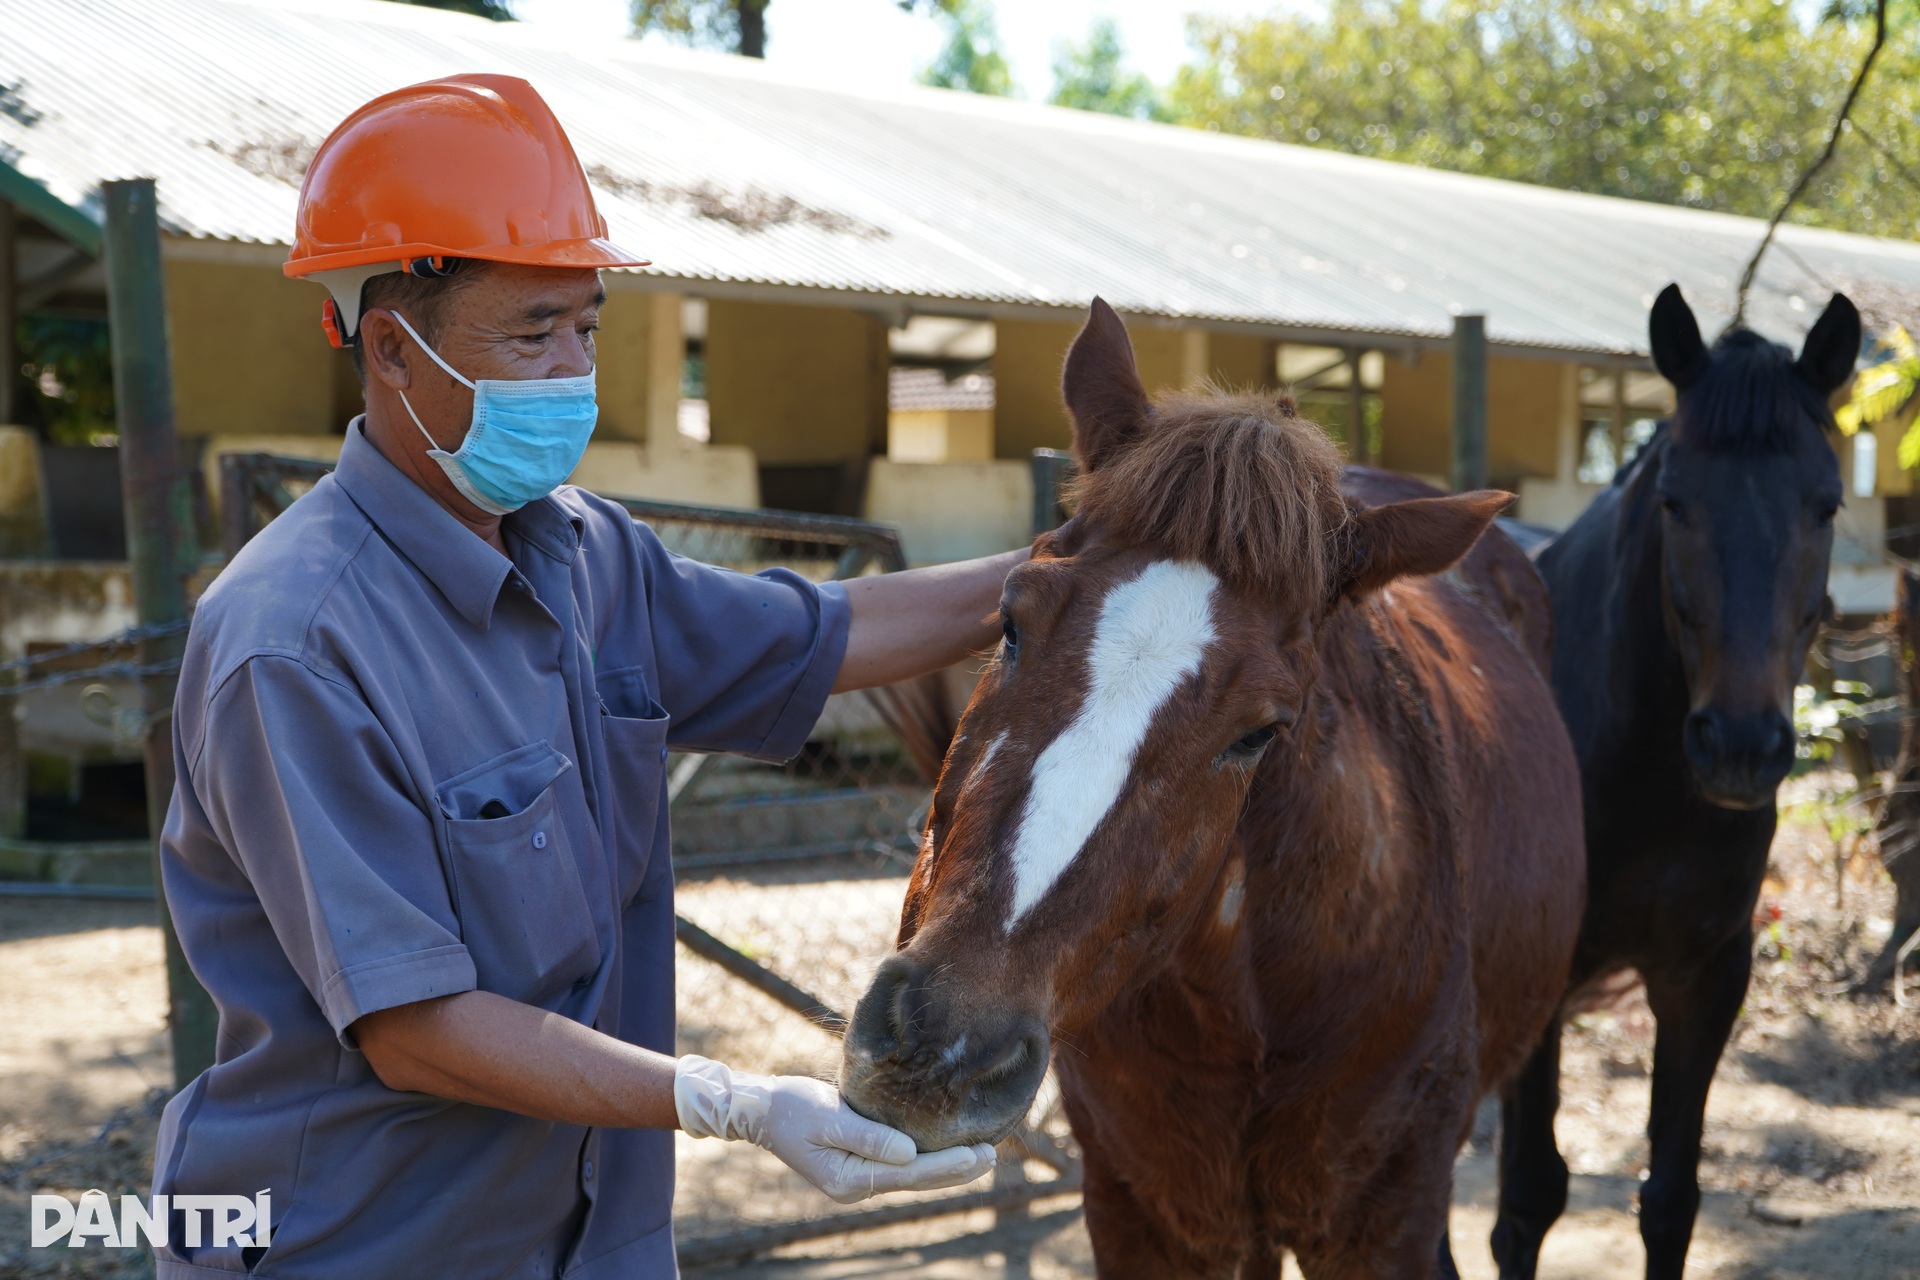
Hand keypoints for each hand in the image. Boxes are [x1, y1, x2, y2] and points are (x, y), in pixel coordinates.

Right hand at [674, 1055, 995, 1204]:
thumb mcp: (828, 1117)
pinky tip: (949, 1146)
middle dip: (957, 1169)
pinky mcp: (860, 1162)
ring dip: (947, 1165)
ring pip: (913, 1175)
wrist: (761, 1110)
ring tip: (983, 1152)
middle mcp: (857, 1185)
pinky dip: (928, 1157)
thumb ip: (868, 1137)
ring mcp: (859, 1177)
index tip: (980, 1153)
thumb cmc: (791, 1108)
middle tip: (993, 1153)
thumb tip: (911, 1155)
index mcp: (850, 1179)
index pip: (911, 1174)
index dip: (948, 1165)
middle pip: (917, 1180)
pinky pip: (902, 1165)